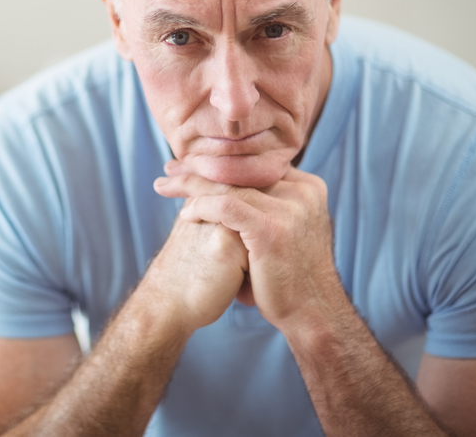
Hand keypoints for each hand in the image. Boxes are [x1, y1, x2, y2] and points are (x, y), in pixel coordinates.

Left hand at [153, 161, 344, 332]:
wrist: (311, 313)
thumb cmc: (288, 275)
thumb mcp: (284, 230)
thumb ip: (264, 206)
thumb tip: (228, 189)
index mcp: (307, 187)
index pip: (254, 163)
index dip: (219, 161)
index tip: (188, 164)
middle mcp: (302, 191)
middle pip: (240, 170)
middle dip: (199, 168)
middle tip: (169, 169)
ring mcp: (290, 209)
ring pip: (229, 185)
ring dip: (191, 185)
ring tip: (164, 187)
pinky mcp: (273, 228)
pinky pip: (227, 206)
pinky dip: (202, 207)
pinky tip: (185, 214)